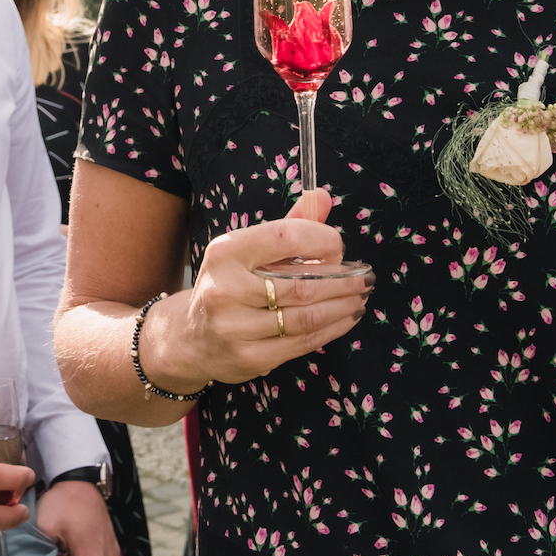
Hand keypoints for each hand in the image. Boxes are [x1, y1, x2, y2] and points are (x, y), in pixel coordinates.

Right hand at [142, 188, 372, 391]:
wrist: (191, 336)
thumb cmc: (230, 283)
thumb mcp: (249, 249)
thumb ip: (288, 223)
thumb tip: (323, 197)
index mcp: (226, 252)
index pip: (285, 236)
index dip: (322, 240)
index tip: (338, 249)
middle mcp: (225, 289)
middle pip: (303, 285)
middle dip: (344, 281)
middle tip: (364, 278)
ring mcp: (235, 328)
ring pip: (308, 317)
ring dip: (343, 306)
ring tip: (360, 297)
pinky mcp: (248, 358)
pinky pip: (303, 342)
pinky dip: (333, 329)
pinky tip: (346, 318)